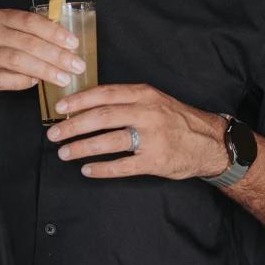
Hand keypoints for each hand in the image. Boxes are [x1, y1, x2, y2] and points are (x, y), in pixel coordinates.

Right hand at [0, 8, 86, 113]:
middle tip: (76, 66)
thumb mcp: (11, 41)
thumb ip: (32, 37)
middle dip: (55, 54)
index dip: (54, 32)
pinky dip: (22, 81)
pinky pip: (1, 79)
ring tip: (63, 78)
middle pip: (26, 41)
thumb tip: (67, 43)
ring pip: (16, 60)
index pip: (29, 21)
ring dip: (44, 69)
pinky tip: (35, 83)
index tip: (74, 44)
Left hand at [46, 83, 227, 179]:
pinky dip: (102, 169)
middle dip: (73, 126)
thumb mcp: (154, 100)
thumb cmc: (176, 120)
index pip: (104, 94)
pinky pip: (123, 166)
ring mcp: (152, 137)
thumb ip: (126, 100)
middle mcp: (147, 113)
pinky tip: (87, 170)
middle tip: (54, 135)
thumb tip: (87, 105)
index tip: (59, 109)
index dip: (79, 101)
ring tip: (64, 153)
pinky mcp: (156, 160)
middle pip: (102, 117)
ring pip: (109, 141)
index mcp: (144, 95)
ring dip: (82, 147)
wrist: (209, 142)